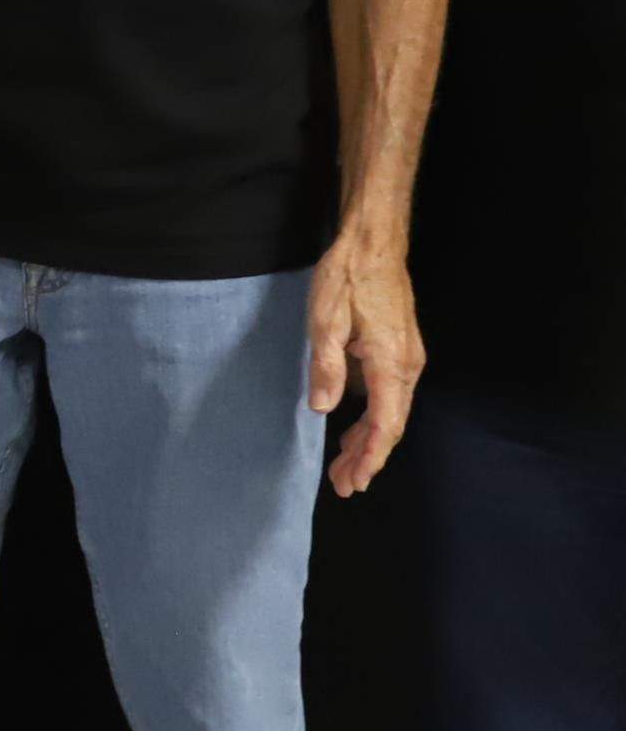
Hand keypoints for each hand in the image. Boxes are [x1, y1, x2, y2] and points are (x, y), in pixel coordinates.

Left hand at [310, 226, 425, 496]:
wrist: (373, 244)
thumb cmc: (347, 279)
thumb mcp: (325, 321)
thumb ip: (326, 366)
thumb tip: (323, 409)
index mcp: (391, 363)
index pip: (386, 424)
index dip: (370, 457)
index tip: (355, 482)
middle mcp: (407, 366)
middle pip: (391, 424)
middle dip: (368, 457)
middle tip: (344, 485)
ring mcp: (407, 358)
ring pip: (391, 411)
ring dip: (368, 440)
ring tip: (346, 467)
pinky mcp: (400, 350)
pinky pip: (389, 396)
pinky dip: (372, 418)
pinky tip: (353, 430)